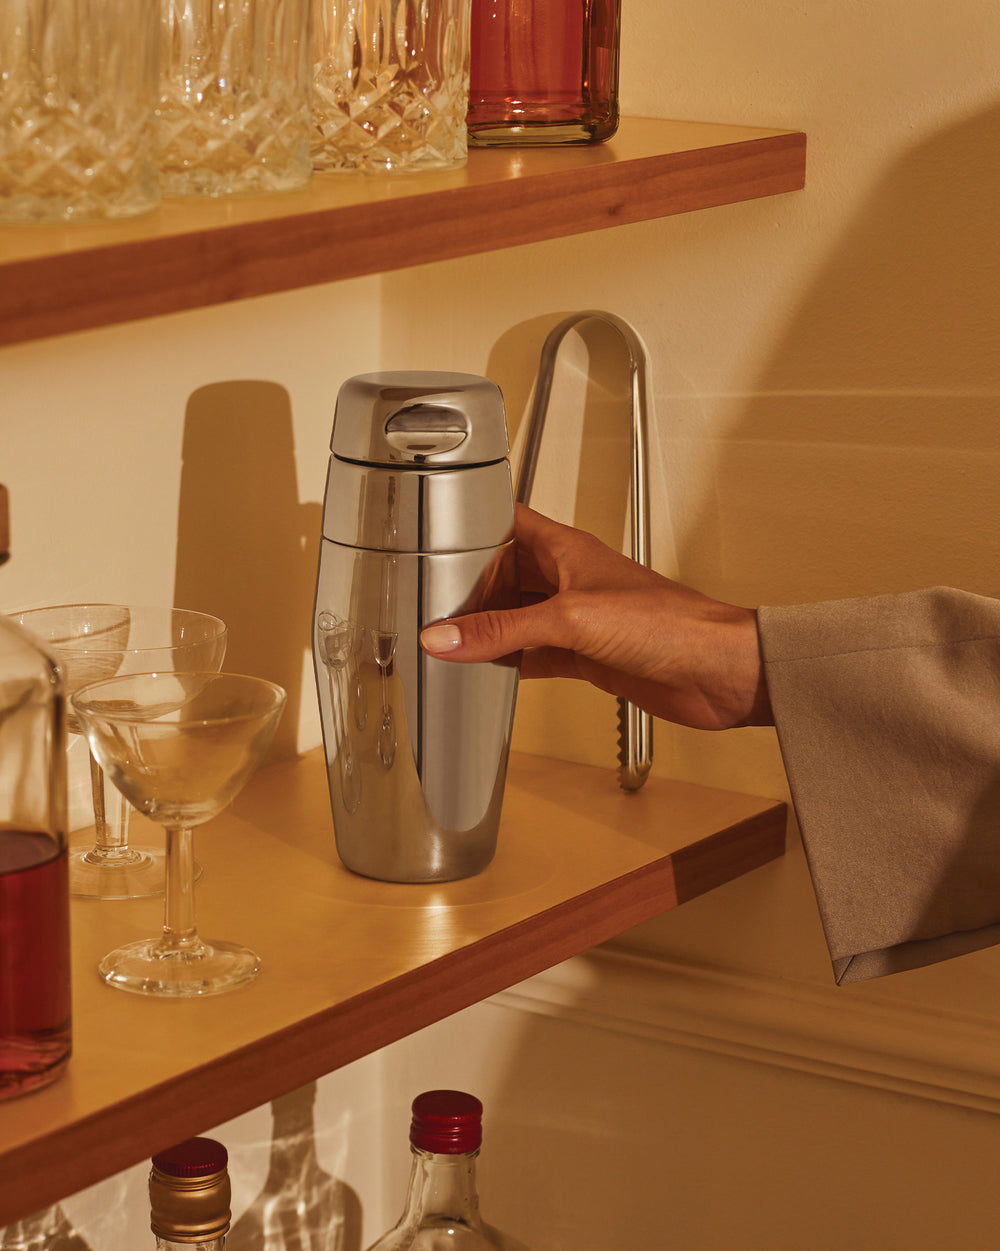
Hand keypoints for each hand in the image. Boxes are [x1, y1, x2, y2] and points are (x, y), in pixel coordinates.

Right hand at [419, 504, 771, 730]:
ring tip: (447, 640)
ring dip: (485, 630)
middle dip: (468, 589)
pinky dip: (506, 662)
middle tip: (429, 605)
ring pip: (514, 618)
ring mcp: (575, 619)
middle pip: (502, 575)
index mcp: (566, 549)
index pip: (505, 522)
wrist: (717, 671)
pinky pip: (531, 654)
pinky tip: (485, 670)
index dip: (470, 523)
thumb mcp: (569, 620)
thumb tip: (445, 638)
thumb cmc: (669, 622)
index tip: (431, 536)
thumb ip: (502, 631)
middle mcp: (568, 579)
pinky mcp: (585, 657)